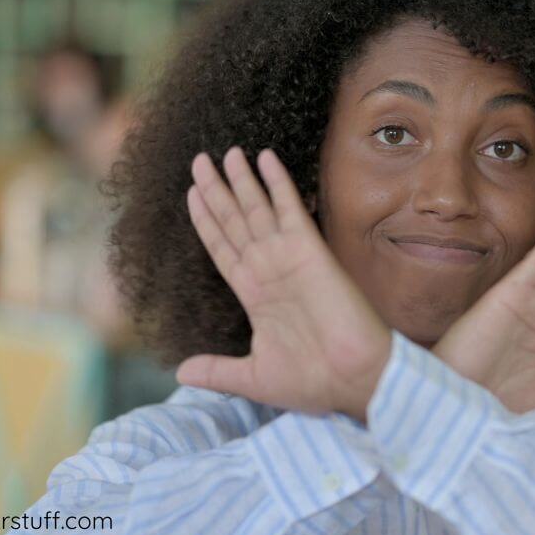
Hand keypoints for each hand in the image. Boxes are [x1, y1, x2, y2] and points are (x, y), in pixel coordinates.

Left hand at [176, 146, 390, 420]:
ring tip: (226, 152)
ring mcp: (287, 259)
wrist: (354, 380)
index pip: (223, 249)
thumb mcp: (254, 378)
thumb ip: (217, 370)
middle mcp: (268, 271)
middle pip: (235, 222)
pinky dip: (277, 184)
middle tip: (199, 161)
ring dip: (240, 181)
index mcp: (255, 296)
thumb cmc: (313, 382)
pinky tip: (265, 158)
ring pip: (255, 210)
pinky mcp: (309, 252)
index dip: (207, 222)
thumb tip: (180, 373)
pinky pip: (289, 210)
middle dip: (216, 191)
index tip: (192, 194)